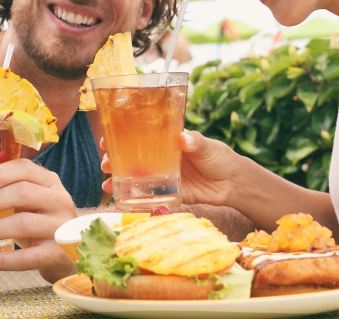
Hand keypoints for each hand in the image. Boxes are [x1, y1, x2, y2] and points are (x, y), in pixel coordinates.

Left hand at [0, 158, 77, 282]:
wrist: (69, 254)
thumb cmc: (40, 221)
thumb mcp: (31, 201)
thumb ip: (8, 192)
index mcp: (49, 181)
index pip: (24, 168)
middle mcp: (59, 200)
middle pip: (22, 193)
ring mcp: (61, 228)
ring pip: (24, 223)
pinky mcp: (58, 255)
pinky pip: (27, 258)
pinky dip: (1, 259)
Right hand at [100, 130, 240, 206]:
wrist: (234, 183)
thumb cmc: (220, 157)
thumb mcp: (208, 146)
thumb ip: (196, 143)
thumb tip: (184, 138)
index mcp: (167, 141)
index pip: (139, 136)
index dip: (120, 137)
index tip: (106, 140)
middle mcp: (161, 158)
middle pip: (132, 157)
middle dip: (114, 160)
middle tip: (104, 164)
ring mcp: (164, 176)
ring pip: (137, 177)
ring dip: (120, 180)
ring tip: (106, 184)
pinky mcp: (170, 193)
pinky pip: (150, 197)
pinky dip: (136, 199)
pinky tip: (122, 202)